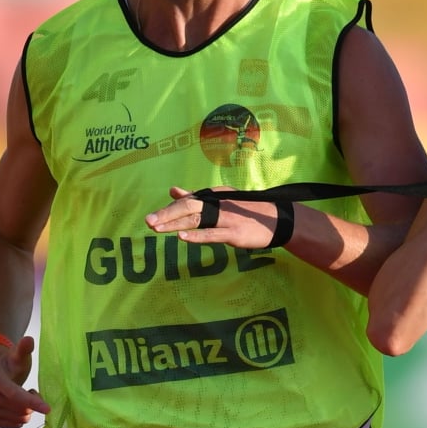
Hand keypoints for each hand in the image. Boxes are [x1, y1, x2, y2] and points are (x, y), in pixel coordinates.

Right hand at [0, 335, 49, 427]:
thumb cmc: (10, 363)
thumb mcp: (18, 355)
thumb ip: (23, 349)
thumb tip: (28, 340)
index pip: (15, 395)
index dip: (32, 402)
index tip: (48, 409)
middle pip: (20, 410)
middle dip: (31, 404)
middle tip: (30, 391)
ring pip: (18, 420)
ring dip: (26, 411)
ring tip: (22, 398)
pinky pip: (10, 425)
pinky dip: (18, 419)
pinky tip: (16, 408)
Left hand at [145, 186, 276, 246]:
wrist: (278, 219)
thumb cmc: (247, 211)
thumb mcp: (221, 200)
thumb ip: (196, 197)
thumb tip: (172, 191)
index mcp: (214, 195)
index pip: (187, 201)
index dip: (169, 210)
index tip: (154, 217)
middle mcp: (218, 203)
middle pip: (188, 207)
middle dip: (166, 214)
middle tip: (148, 222)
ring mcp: (226, 218)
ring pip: (197, 219)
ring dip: (175, 224)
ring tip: (157, 228)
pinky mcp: (235, 233)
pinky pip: (213, 234)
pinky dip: (197, 235)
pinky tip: (182, 236)